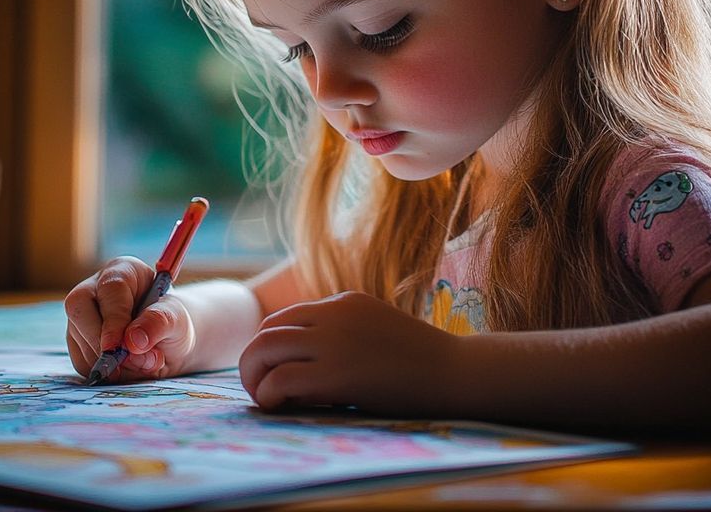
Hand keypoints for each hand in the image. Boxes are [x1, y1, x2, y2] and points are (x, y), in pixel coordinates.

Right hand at [64, 256, 196, 381]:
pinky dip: (103, 373)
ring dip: (108, 363)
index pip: (110, 289)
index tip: (117, 347)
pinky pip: (80, 361)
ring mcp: (82, 315)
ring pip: (79, 339)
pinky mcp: (77, 340)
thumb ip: (159, 323)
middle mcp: (95, 288)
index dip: (113, 319)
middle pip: (80, 309)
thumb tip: (133, 340)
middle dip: (102, 343)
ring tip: (142, 365)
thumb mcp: (177, 320)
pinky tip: (126, 370)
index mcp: (123, 271)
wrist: (167, 343)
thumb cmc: (172, 323)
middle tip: (132, 363)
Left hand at [238, 291, 460, 416]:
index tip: (275, 370)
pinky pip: (280, 379)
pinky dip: (268, 394)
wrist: (457, 373)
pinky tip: (278, 407)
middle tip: (259, 386)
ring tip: (263, 398)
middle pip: (267, 331)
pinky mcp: (335, 374)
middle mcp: (333, 315)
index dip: (272, 346)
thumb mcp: (379, 330)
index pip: (286, 318)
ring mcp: (333, 342)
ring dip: (253, 376)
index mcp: (344, 302)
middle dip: (254, 360)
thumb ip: (347, 334)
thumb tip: (311, 359)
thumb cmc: (425, 362)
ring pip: (264, 349)